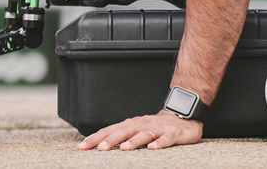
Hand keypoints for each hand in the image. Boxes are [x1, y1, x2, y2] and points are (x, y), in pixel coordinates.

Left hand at [77, 110, 202, 150]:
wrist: (184, 117)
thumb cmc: (156, 126)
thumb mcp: (137, 129)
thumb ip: (121, 135)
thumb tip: (98, 144)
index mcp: (132, 124)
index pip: (111, 130)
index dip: (97, 137)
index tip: (82, 146)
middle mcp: (143, 124)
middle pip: (126, 130)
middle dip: (112, 139)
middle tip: (100, 148)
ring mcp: (159, 128)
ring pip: (145, 134)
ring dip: (134, 141)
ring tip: (124, 148)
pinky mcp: (173, 134)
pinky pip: (166, 139)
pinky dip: (160, 144)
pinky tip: (153, 149)